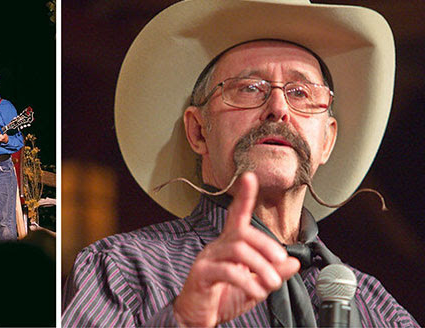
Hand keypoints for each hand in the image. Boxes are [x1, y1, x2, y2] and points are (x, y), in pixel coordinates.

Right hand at [172, 172, 300, 326]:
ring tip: (271, 283)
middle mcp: (217, 247)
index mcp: (230, 246)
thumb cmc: (222, 298)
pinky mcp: (201, 274)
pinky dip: (247, 282)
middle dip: (265, 245)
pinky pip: (227, 271)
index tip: (249, 177)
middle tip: (279, 262)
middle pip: (243, 233)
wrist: (197, 318)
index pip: (237, 216)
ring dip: (260, 266)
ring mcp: (207, 259)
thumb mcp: (255, 286)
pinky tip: (256, 291)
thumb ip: (272, 273)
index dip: (244, 196)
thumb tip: (294, 262)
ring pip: (238, 250)